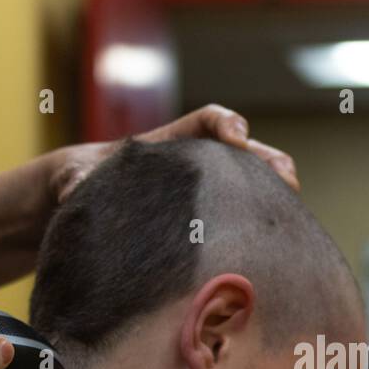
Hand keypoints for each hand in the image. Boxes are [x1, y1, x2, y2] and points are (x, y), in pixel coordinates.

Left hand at [50, 104, 299, 203]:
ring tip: (293, 212)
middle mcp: (195, 165)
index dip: (226, 124)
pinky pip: (239, 219)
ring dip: (275, 195)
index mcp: (168, 144)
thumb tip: (78, 188)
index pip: (207, 121)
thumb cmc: (79, 184)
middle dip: (268, 162)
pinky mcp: (207, 222)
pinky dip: (259, 226)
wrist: (81, 206)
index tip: (237, 137)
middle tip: (287, 178)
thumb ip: (78, 179)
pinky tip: (273, 247)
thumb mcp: (74, 178)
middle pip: (244, 154)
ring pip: (250, 187)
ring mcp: (206, 194)